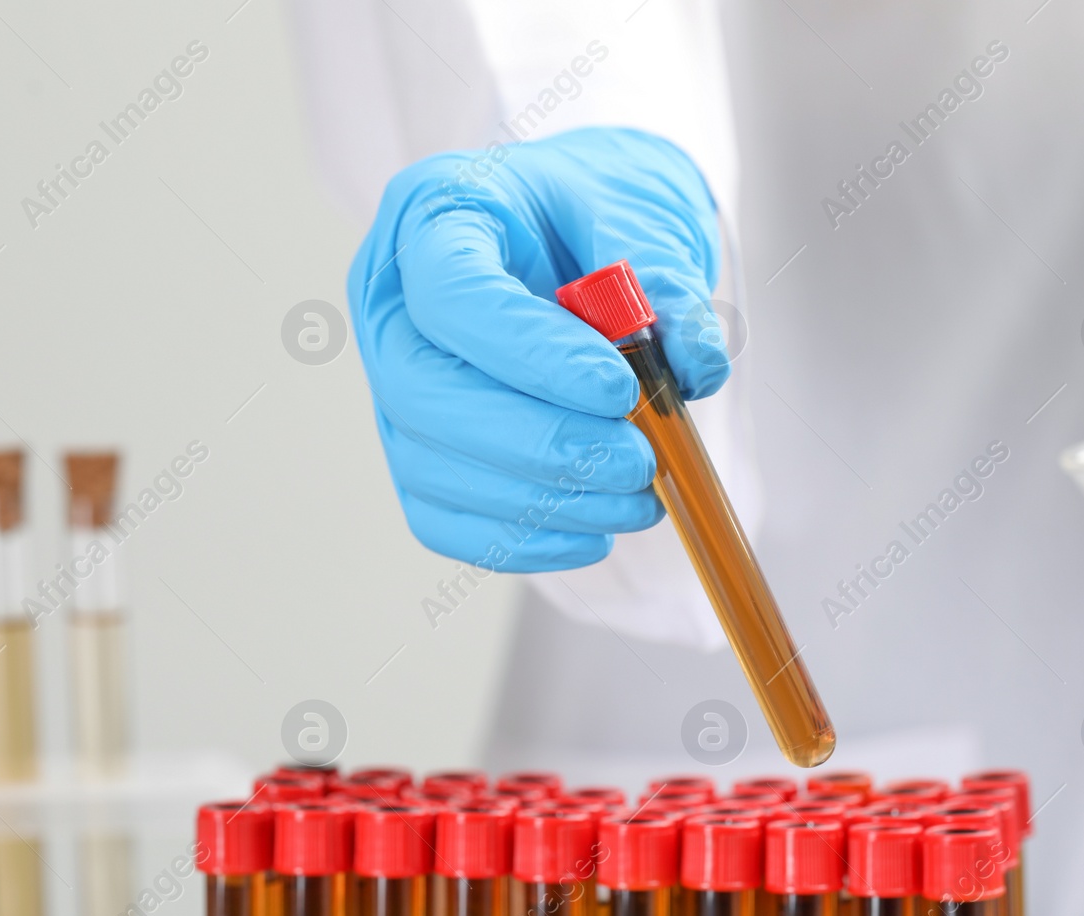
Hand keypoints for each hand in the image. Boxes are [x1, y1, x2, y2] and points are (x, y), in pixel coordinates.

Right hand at [347, 127, 728, 571]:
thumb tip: (693, 367)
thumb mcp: (640, 206)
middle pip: (424, 393)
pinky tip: (596, 530)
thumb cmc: (595, 208)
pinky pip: (443, 517)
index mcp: (434, 215)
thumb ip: (667, 278)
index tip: (620, 390)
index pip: (453, 296)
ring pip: (431, 466)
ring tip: (640, 497)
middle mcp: (390, 305)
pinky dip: (521, 540)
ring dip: (542, 501)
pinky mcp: (417, 450)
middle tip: (637, 461)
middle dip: (537, 444)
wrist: (577, 231)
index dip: (531, 355)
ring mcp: (392, 385)